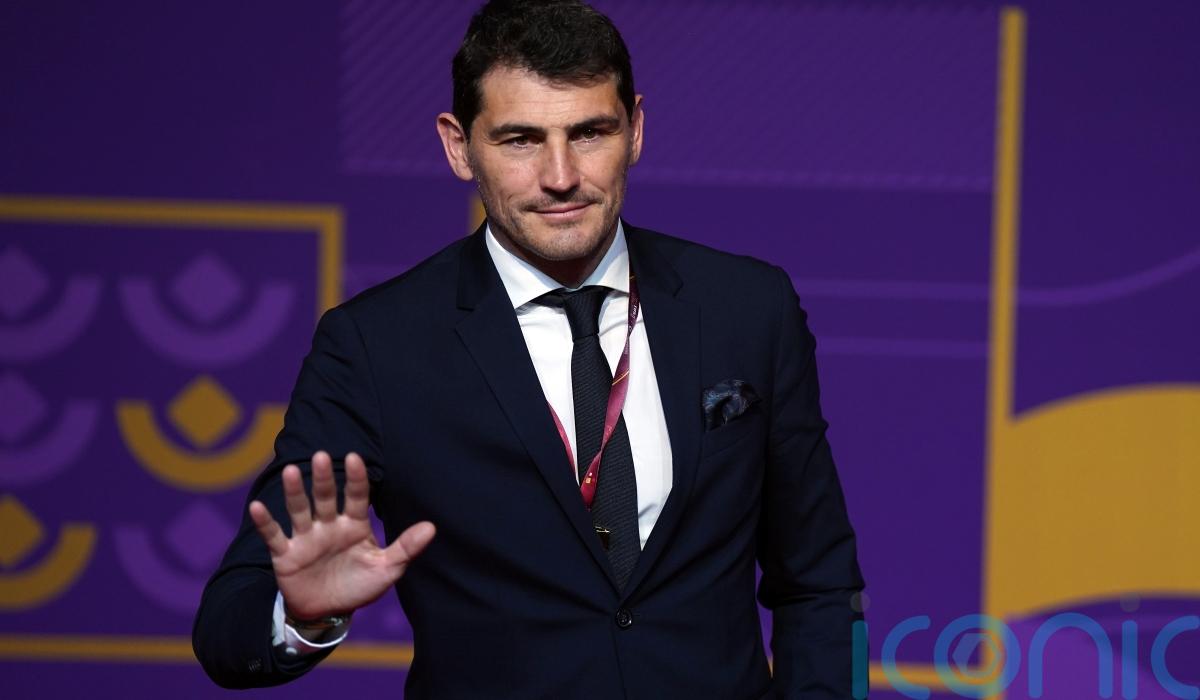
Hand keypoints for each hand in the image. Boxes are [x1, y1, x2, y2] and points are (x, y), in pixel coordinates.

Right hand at [248, 450, 435, 619]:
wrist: (328, 612)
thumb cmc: (359, 585)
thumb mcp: (387, 569)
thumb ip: (406, 548)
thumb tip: (432, 527)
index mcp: (354, 525)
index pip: (356, 497)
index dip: (356, 479)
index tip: (355, 458)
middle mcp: (328, 526)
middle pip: (325, 497)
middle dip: (323, 478)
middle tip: (322, 455)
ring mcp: (306, 538)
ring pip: (299, 510)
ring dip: (294, 492)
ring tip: (290, 471)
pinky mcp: (286, 555)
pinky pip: (274, 536)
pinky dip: (264, 522)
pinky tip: (256, 507)